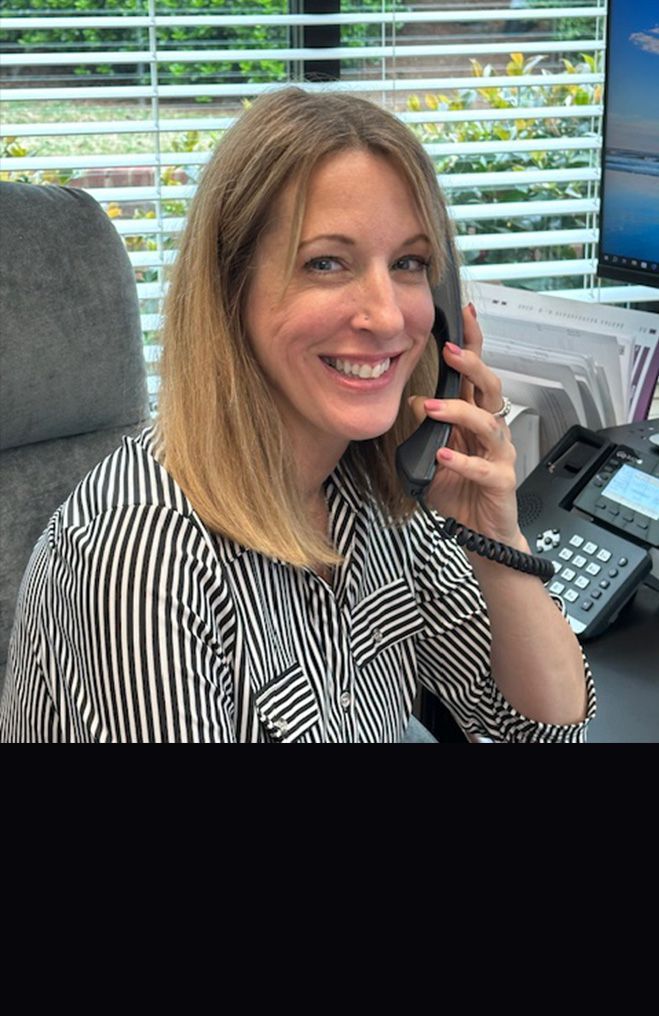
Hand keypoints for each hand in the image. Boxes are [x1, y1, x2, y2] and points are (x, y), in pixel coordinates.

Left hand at [409, 304, 522, 546]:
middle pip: (490, 388)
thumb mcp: (434, 455)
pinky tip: (444, 456)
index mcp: (475, 419)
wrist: (482, 535)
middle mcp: (491, 432)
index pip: (475, 375)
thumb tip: (416, 400)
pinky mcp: (500, 482)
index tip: (463, 316)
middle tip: (450, 351)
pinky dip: (463, 462)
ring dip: (459, 411)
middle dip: (472, 365)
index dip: (473, 345)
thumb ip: (427, 428)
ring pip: (488, 423)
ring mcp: (499, 455)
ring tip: (432, 407)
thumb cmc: (461, 493)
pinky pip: (484, 469)